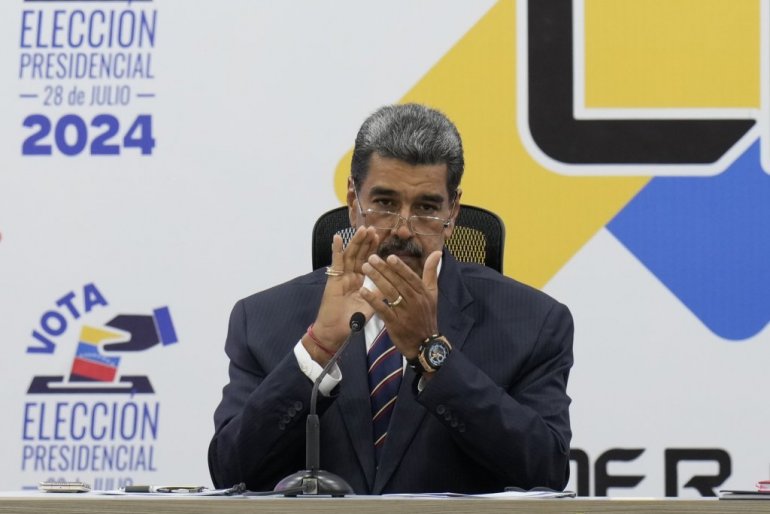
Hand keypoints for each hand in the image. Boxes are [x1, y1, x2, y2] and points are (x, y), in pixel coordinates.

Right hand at [306, 226, 379, 358]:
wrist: (336, 332)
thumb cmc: (351, 320)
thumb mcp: (370, 305)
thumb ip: (379, 293)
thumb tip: (393, 285)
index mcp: (358, 280)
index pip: (367, 260)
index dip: (372, 248)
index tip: (379, 236)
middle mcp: (349, 276)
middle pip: (358, 254)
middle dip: (365, 241)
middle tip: (372, 228)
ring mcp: (340, 277)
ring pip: (349, 255)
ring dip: (355, 241)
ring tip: (361, 229)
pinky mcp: (333, 281)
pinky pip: (335, 263)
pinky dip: (336, 249)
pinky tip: (338, 238)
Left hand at [359, 250, 441, 359]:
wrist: (425, 345)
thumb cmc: (427, 316)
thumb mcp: (432, 294)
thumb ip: (431, 273)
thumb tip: (437, 252)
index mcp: (423, 293)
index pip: (411, 277)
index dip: (400, 267)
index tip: (389, 257)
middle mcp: (415, 301)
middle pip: (398, 283)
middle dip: (384, 269)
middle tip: (371, 258)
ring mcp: (404, 313)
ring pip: (390, 293)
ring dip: (377, 279)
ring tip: (365, 268)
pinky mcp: (395, 324)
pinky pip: (383, 309)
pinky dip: (373, 300)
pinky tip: (363, 291)